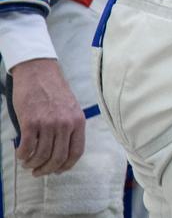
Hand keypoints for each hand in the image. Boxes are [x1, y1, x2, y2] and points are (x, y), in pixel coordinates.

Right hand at [10, 58, 85, 175]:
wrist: (39, 72)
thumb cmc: (54, 90)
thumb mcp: (70, 107)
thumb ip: (69, 127)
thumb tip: (62, 151)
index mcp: (78, 121)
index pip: (76, 152)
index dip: (66, 166)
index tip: (57, 171)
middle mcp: (65, 124)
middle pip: (58, 158)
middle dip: (47, 169)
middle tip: (38, 172)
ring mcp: (48, 123)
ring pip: (41, 155)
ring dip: (32, 164)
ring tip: (28, 163)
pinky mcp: (30, 122)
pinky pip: (27, 147)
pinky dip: (22, 155)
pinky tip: (21, 154)